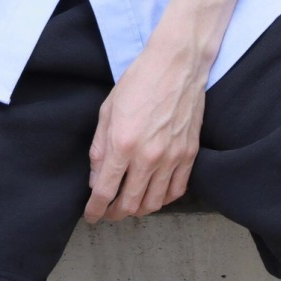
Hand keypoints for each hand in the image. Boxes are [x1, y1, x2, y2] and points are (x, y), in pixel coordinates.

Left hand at [84, 41, 205, 223]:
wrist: (177, 64)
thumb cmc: (140, 81)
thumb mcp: (108, 110)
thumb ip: (100, 148)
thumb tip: (96, 178)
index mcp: (123, 143)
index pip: (105, 191)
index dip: (95, 209)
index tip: (91, 216)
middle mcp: (148, 156)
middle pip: (130, 204)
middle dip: (114, 214)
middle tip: (108, 212)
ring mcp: (171, 158)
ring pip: (154, 203)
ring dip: (138, 210)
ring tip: (129, 205)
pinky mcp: (189, 154)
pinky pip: (176, 191)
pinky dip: (163, 199)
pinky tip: (154, 194)